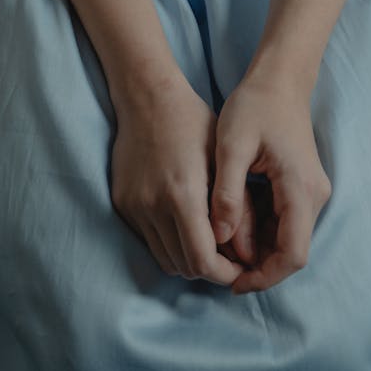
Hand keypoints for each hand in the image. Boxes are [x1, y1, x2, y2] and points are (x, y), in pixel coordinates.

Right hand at [110, 74, 257, 285]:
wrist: (147, 97)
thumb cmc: (193, 122)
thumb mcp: (224, 159)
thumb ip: (237, 207)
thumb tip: (248, 252)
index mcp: (183, 195)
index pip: (202, 261)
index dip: (225, 273)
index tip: (240, 266)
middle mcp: (153, 206)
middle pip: (183, 266)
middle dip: (209, 269)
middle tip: (228, 257)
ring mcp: (134, 207)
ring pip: (164, 259)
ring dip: (187, 258)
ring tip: (208, 242)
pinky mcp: (122, 204)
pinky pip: (148, 240)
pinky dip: (168, 242)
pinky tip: (184, 224)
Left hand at [209, 71, 331, 294]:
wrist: (280, 78)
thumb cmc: (255, 105)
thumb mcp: (232, 145)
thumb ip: (226, 192)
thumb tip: (219, 237)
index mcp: (300, 189)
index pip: (292, 255)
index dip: (264, 277)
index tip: (232, 282)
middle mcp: (314, 196)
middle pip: (291, 251)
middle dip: (257, 265)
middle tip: (219, 263)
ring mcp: (311, 192)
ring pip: (287, 238)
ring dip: (257, 248)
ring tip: (220, 241)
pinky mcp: (302, 187)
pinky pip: (285, 221)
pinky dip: (261, 230)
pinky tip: (233, 221)